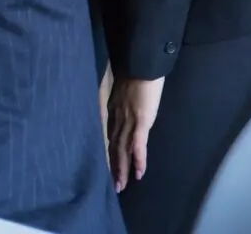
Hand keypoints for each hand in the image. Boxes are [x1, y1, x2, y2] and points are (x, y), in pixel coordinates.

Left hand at [107, 76, 164, 191]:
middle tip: (115, 185)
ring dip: (123, 168)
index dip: (110, 152)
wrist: (141, 64)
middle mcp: (117, 117)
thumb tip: (127, 108)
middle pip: (114, 146)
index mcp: (113, 110)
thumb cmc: (136, 74)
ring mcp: (128, 120)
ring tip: (122, 185)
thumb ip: (123, 101)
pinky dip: (138, 159)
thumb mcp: (125, 90)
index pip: (110, 135)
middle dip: (114, 166)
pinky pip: (138, 144)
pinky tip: (138, 172)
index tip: (109, 166)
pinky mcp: (141, 120)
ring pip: (123, 149)